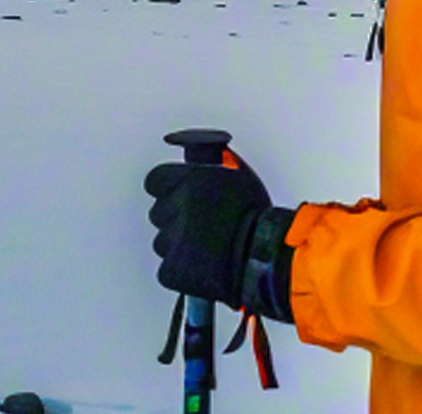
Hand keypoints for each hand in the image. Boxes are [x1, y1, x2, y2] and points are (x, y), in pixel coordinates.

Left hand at [144, 153, 274, 307]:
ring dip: (178, 245)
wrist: (266, 256)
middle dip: (175, 219)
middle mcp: (179, 206)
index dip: (165, 189)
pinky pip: (167, 270)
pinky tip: (201, 266)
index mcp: (191, 180)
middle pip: (159, 212)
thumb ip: (211, 163)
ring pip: (163, 242)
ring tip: (206, 248)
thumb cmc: (257, 216)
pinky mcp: (174, 270)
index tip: (174, 195)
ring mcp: (174, 239)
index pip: (155, 181)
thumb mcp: (237, 173)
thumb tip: (195, 150)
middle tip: (200, 226)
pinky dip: (180, 271)